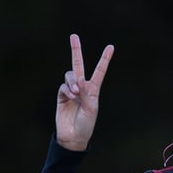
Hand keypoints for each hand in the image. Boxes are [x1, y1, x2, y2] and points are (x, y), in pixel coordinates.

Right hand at [56, 34, 113, 150]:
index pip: (99, 71)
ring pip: (70, 75)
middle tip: (73, 36)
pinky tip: (71, 97)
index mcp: (94, 90)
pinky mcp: (61, 95)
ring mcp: (70, 90)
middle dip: (75, 50)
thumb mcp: (91, 109)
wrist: (73, 136)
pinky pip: (63, 86)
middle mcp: (82, 87)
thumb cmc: (86, 124)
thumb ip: (87, 93)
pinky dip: (67, 89)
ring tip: (76, 92)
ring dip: (72, 81)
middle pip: (78, 65)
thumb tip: (80, 79)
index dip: (105, 59)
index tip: (111, 47)